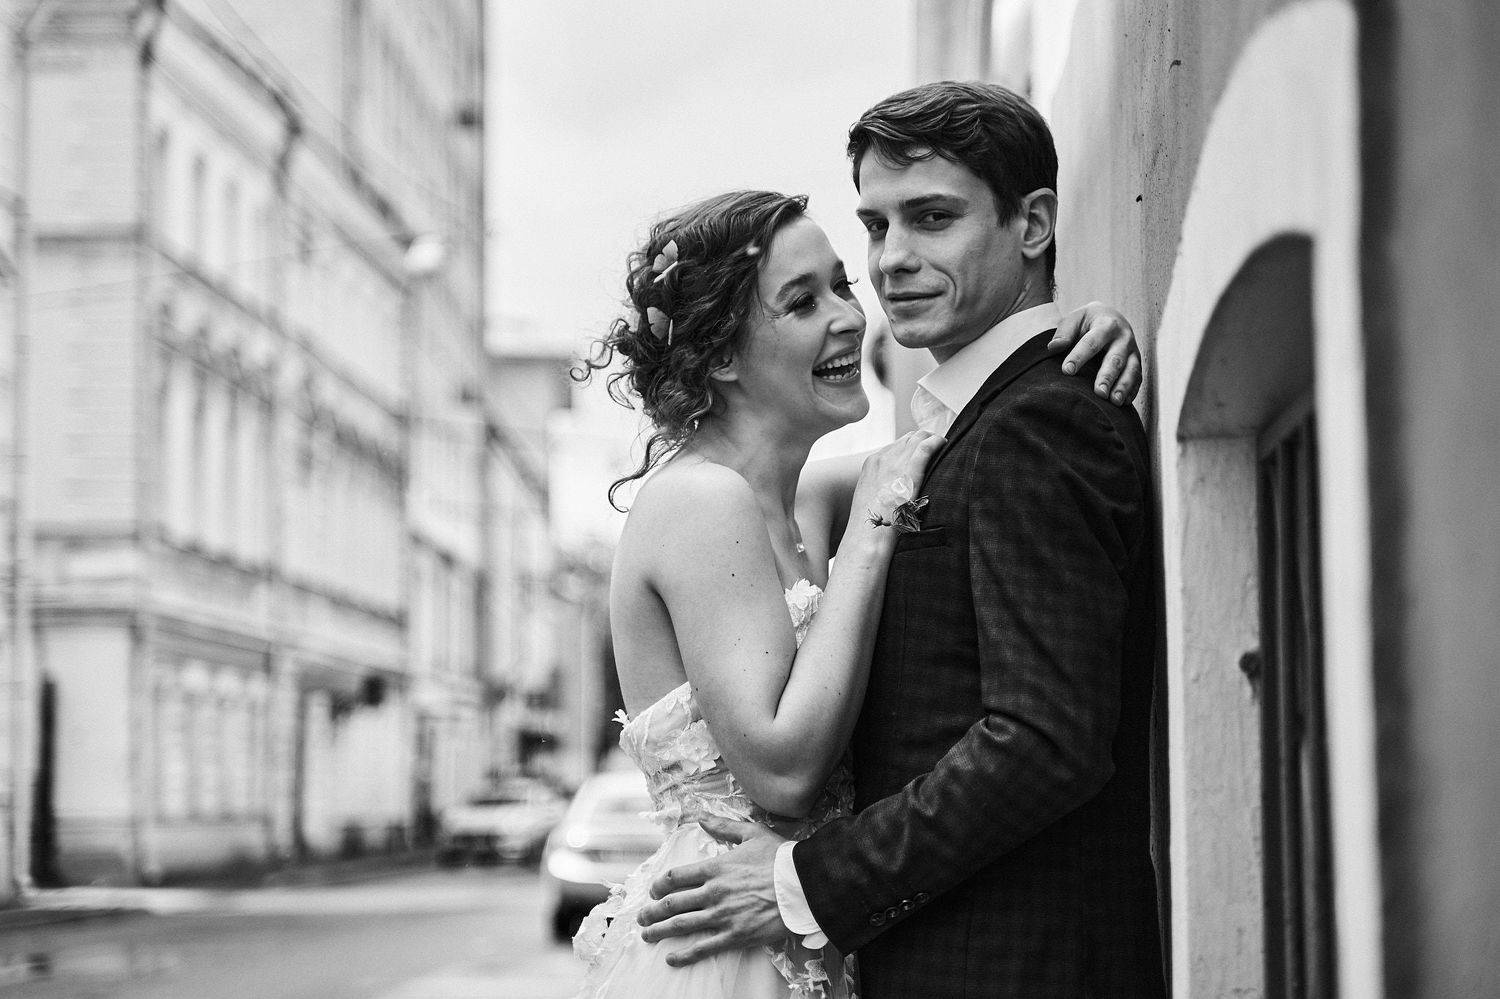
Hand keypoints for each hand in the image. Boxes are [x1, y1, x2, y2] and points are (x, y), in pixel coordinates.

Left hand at [637, 817, 789, 966]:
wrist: (804, 885)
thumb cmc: (780, 858)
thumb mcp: (751, 833)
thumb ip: (722, 826)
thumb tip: (700, 817)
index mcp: (715, 868)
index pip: (676, 877)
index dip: (659, 885)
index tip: (654, 891)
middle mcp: (714, 892)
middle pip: (673, 903)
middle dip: (652, 911)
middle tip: (642, 917)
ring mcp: (723, 915)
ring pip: (682, 925)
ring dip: (660, 931)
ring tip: (647, 936)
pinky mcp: (735, 935)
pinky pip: (703, 947)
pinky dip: (684, 954)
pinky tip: (671, 958)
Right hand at [849, 430, 944, 530]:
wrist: (867, 536)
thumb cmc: (872, 526)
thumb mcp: (871, 500)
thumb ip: (883, 488)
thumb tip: (896, 491)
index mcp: (872, 464)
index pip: (897, 445)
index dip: (913, 448)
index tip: (924, 455)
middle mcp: (883, 458)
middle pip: (909, 438)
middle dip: (925, 441)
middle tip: (938, 451)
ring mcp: (895, 463)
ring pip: (919, 436)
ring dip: (933, 440)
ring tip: (944, 449)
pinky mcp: (909, 471)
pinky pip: (926, 446)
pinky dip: (938, 443)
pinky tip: (944, 446)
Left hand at [1048, 301, 1143, 405]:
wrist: (1111, 317)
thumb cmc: (1088, 321)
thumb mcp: (1076, 318)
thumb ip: (1065, 331)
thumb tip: (1053, 347)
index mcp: (1106, 325)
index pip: (1091, 342)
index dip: (1079, 356)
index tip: (1067, 371)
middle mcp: (1124, 338)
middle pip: (1115, 359)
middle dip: (1107, 376)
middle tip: (1099, 392)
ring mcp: (1133, 351)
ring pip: (1131, 370)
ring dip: (1123, 386)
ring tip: (1113, 401)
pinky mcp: (1137, 363)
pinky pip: (1138, 378)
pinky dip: (1132, 391)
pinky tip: (1123, 404)